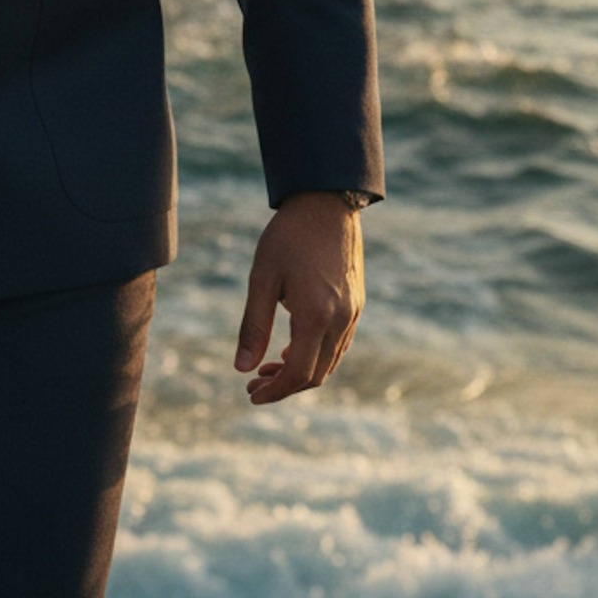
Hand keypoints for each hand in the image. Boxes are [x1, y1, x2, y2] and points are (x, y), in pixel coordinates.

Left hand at [234, 191, 364, 404]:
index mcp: (316, 315)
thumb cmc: (288, 237)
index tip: (251, 394)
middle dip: (285, 386)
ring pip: (330, 361)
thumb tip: (241, 368)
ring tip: (268, 368)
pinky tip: (293, 348)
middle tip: (254, 384)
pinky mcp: (357, 303)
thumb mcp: (262, 278)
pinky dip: (316, 355)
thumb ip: (253, 325)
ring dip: (301, 372)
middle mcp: (341, 320)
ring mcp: (353, 312)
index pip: (299, 373)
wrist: (326, 202)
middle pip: (317, 374)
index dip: (275, 391)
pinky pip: (339, 344)